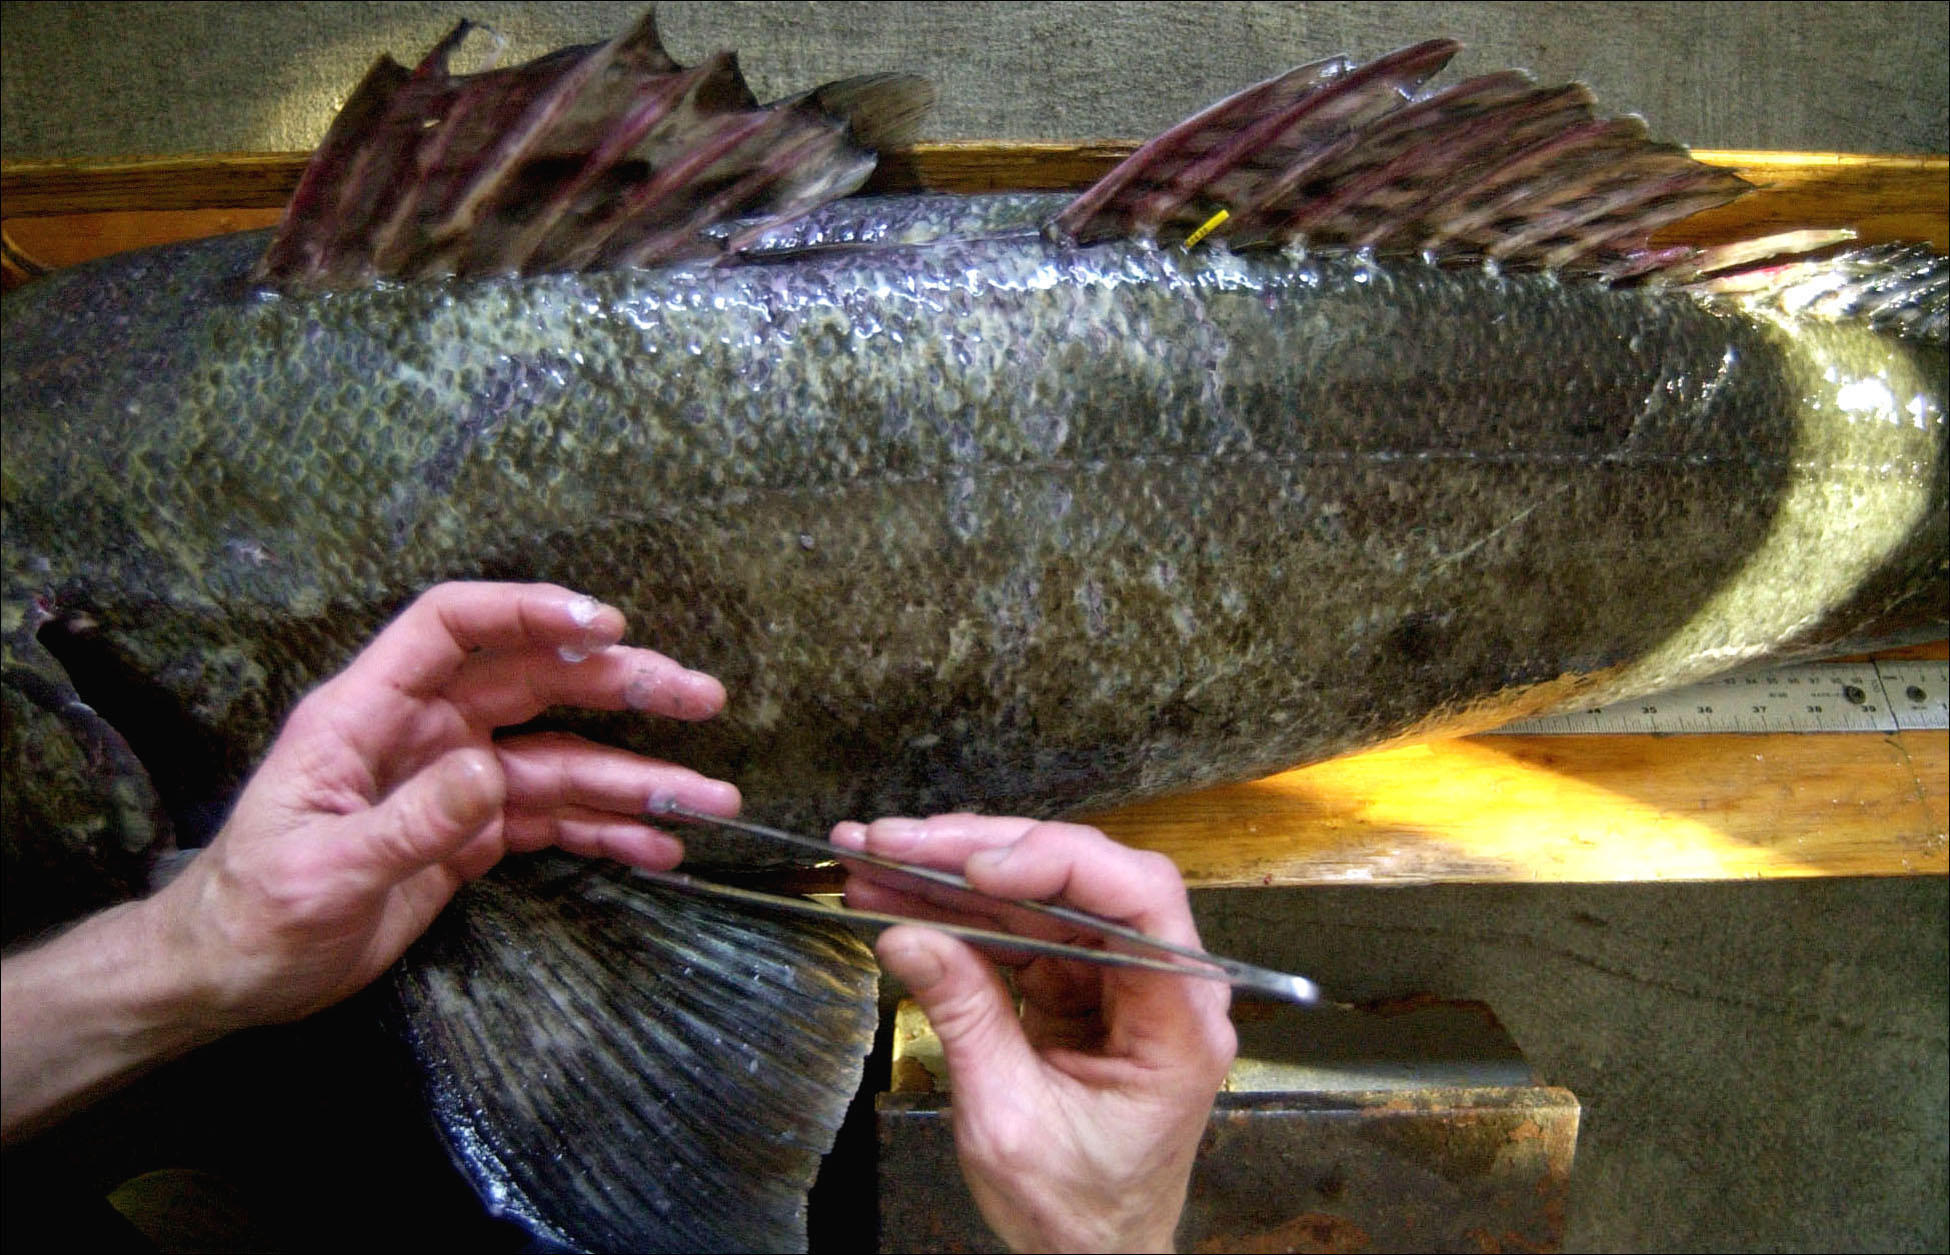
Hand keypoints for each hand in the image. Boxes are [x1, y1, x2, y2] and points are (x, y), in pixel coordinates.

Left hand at [154, 581, 738, 1029]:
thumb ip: (407, 823)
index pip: (451, 628)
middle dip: (621, 687)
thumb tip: (490, 775)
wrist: (229, 978)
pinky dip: (606, 834)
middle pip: (536, 684)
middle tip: (701, 697)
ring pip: (562, 763)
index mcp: (368, 715)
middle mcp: (423, 733)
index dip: (527, 612)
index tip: (604, 625)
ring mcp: (454, 784)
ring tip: (713, 800)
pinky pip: (552, 822)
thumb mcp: (321, 873)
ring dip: (636, 779)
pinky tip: (659, 849)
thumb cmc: (252, 916)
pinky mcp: (472, 837)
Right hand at [831, 816, 1234, 1253]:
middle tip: (895, 842)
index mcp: (1179, 1019)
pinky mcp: (1077, 981)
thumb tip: (909, 935)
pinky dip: (954, 910)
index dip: (1058, 863)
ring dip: (952, 873)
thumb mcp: (1009, 1122)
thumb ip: (966, 1020)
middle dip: (980, 853)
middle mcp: (1162, 981)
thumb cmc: (1078, 1211)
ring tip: (874, 857)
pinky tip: (896, 893)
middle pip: (1081, 877)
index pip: (1140, 900)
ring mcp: (1117, 976)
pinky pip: (1016, 925)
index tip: (979, 868)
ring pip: (1039, 892)